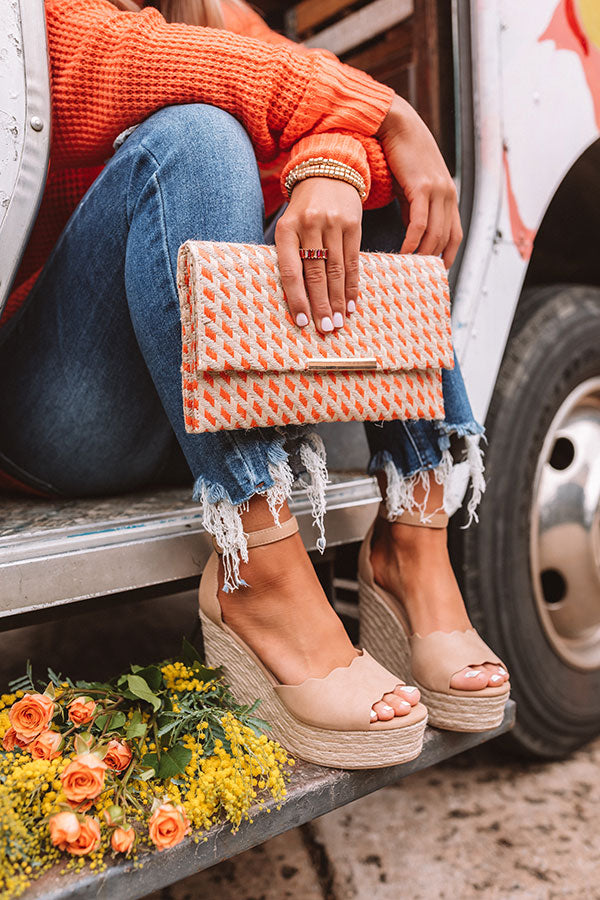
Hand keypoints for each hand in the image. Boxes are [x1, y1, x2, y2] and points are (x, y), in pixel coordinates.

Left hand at [274, 177, 362, 332]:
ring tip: (338, 322)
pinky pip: (353, 262)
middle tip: (325, 329)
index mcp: (287, 229)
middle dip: (321, 305)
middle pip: (316, 274)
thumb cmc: (303, 211)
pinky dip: (352, 286)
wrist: (327, 174)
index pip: (291, 270)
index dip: (297, 298)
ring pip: (336, 271)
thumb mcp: (289, 227)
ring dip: (338, 301)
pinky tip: (352, 304)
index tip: (302, 322)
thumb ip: (291, 257)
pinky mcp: (353, 225)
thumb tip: (297, 300)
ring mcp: (333, 224)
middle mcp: (310, 225)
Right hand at [377, 95, 462, 267]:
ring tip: (407, 268)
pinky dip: (412, 242)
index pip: (455, 235)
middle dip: (433, 261)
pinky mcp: (422, 187)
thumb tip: (413, 235)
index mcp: (448, 195)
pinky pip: (420, 224)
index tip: (435, 273)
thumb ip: (416, 209)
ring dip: (422, 255)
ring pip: (435, 234)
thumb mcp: (412, 186)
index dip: (448, 256)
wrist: (396, 124)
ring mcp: (437, 190)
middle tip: (417, 277)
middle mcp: (448, 194)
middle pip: (446, 239)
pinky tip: (402, 253)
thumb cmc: (400, 154)